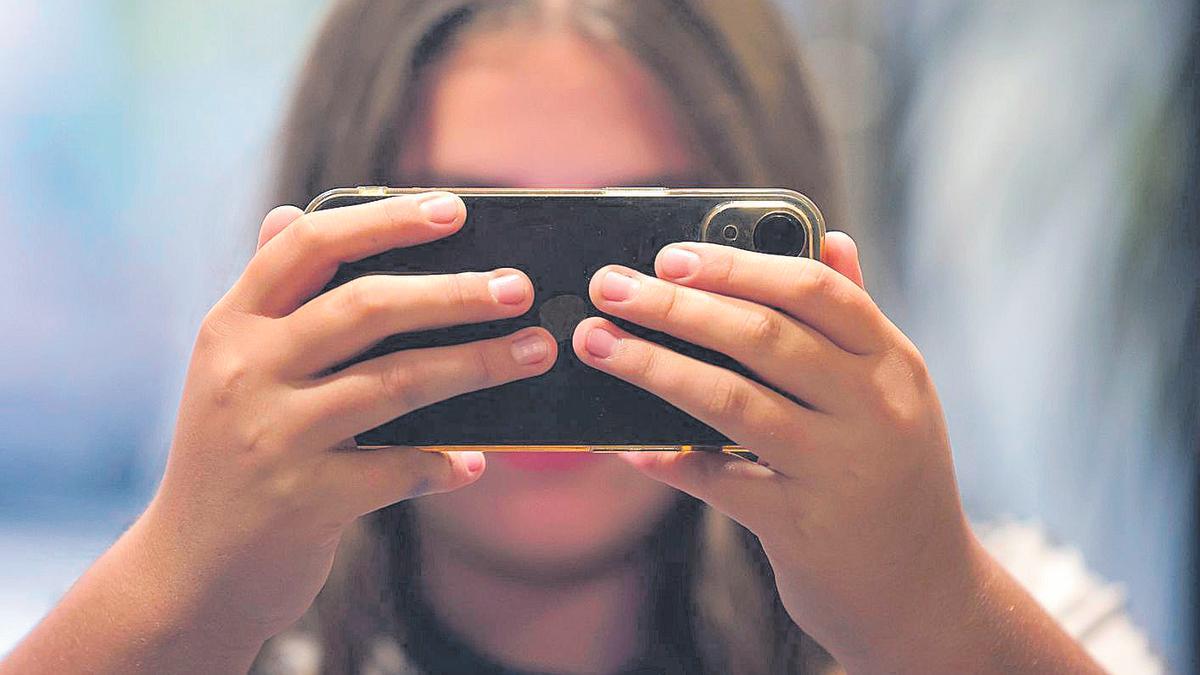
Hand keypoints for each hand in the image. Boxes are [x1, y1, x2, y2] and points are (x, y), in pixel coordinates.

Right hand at [2, 193, 555, 673]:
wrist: (187, 574)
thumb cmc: (228, 457)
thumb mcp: (230, 369)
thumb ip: (268, 296)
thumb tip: (290, 210)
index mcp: (232, 327)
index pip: (309, 247)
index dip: (385, 220)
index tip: (455, 209)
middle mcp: (246, 372)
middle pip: (366, 308)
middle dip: (453, 293)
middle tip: (518, 287)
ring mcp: (274, 437)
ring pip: (395, 383)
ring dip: (475, 366)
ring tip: (535, 352)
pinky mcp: (304, 501)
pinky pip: (398, 470)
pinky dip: (443, 465)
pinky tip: (476, 463)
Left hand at [573, 234, 1098, 672]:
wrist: (924, 592)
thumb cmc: (894, 476)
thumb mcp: (893, 394)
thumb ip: (855, 318)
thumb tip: (830, 236)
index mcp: (891, 364)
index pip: (815, 290)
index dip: (738, 265)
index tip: (670, 253)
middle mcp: (873, 410)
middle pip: (763, 337)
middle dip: (677, 306)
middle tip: (609, 287)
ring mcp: (838, 470)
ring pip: (732, 402)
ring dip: (654, 367)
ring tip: (597, 343)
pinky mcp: (800, 526)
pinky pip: (718, 483)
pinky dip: (668, 460)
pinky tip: (624, 444)